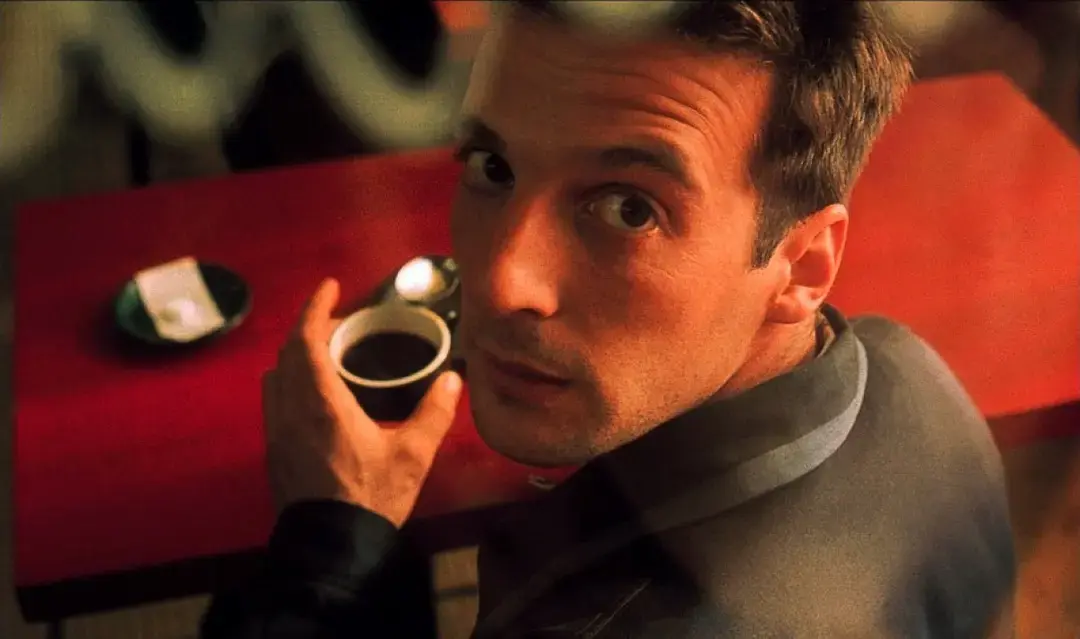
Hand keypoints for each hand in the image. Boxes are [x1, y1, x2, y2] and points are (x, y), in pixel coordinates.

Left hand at [262, 278, 462, 527]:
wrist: (331, 548)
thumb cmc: (371, 497)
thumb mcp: (413, 455)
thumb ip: (434, 413)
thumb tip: (454, 378)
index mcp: (320, 402)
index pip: (307, 340)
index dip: (316, 308)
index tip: (331, 287)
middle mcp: (290, 410)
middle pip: (288, 353)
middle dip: (310, 329)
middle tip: (341, 323)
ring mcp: (277, 432)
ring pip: (276, 377)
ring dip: (296, 356)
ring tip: (327, 354)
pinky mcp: (275, 452)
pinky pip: (275, 400)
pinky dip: (291, 381)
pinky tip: (316, 396)